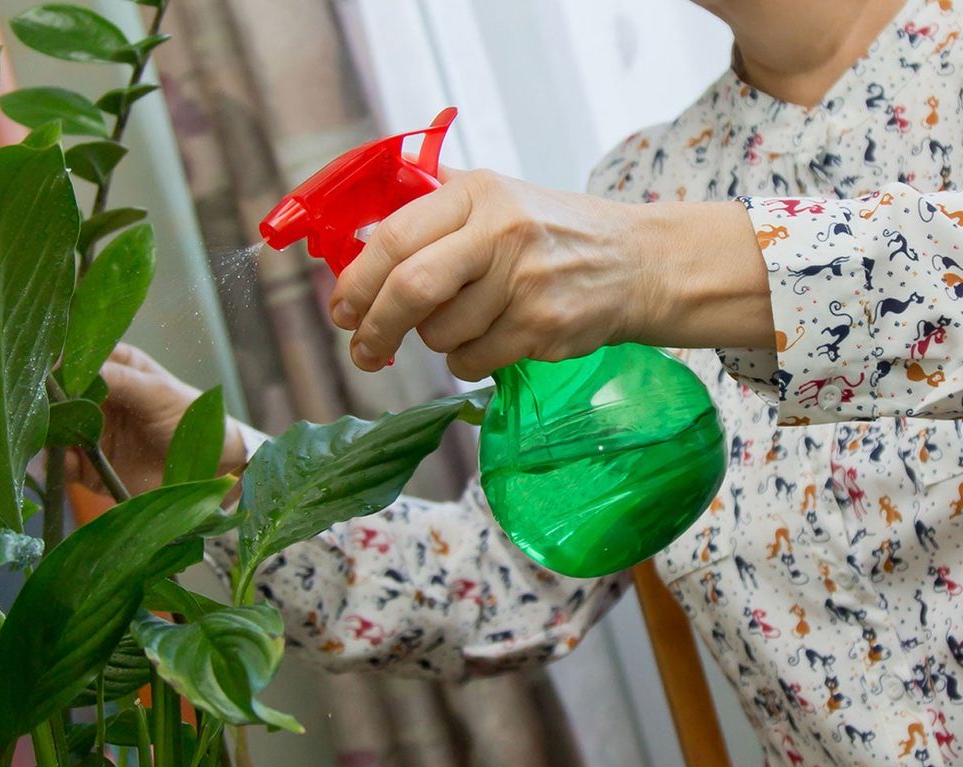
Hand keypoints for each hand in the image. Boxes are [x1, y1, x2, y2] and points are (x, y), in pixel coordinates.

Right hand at [66, 344, 246, 497]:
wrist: (208, 464)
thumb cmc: (187, 416)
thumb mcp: (157, 392)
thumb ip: (120, 380)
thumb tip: (80, 371)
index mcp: (112, 368)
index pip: (75, 361)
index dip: (60, 367)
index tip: (49, 375)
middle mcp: (94, 397)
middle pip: (58, 398)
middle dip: (48, 403)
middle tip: (41, 408)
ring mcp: (88, 432)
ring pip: (55, 430)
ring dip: (48, 433)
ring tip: (48, 435)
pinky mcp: (88, 466)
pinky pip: (62, 464)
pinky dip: (57, 463)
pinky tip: (62, 461)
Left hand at [329, 168, 770, 380]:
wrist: (638, 262)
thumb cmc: (552, 233)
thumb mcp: (497, 198)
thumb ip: (432, 208)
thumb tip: (354, 238)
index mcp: (478, 193)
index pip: (395, 237)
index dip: (356, 280)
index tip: (340, 310)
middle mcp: (501, 231)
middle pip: (411, 288)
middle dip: (376, 326)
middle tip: (363, 349)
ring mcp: (525, 281)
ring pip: (441, 334)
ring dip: (435, 342)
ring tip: (462, 324)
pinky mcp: (543, 326)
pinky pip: (473, 361)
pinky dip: (467, 361)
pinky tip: (489, 340)